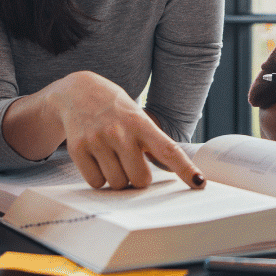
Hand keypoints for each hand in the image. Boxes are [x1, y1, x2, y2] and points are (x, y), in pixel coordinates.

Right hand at [52, 70, 204, 190]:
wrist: (76, 92)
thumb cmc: (115, 110)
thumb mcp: (137, 117)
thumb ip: (152, 141)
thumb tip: (172, 171)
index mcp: (140, 123)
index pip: (168, 149)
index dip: (185, 169)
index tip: (199, 183)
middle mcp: (119, 131)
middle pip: (140, 179)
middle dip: (139, 178)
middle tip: (132, 164)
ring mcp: (97, 140)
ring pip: (117, 183)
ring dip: (118, 178)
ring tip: (112, 158)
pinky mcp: (77, 149)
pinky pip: (96, 182)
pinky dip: (99, 178)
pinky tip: (97, 160)